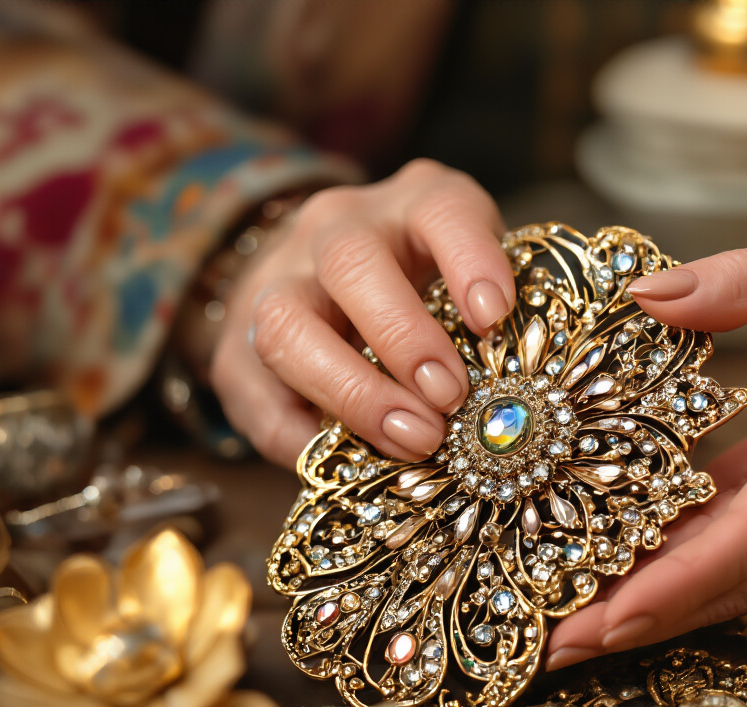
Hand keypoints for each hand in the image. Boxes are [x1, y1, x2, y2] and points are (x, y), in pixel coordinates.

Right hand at [212, 159, 511, 466]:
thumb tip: (511, 414)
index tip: (494, 315)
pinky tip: (349, 463)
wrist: (317, 282)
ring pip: (287, 323)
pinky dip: (302, 436)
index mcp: (413, 204)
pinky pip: (257, 394)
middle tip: (448, 397)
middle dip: (403, 336)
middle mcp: (339, 228)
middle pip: (352, 262)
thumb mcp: (468, 285)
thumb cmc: (425, 293)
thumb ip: (487, 327)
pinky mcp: (235, 345)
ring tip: (410, 439)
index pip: (442, 209)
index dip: (470, 259)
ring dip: (352, 390)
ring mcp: (279, 281)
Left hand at [546, 196, 746, 668]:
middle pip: (744, 575)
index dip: (679, 582)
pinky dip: (691, 558)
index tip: (606, 617)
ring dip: (664, 600)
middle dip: (651, 615)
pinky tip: (627, 562)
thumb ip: (743, 280)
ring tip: (575, 622)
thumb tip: (646, 297)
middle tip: (559, 644)